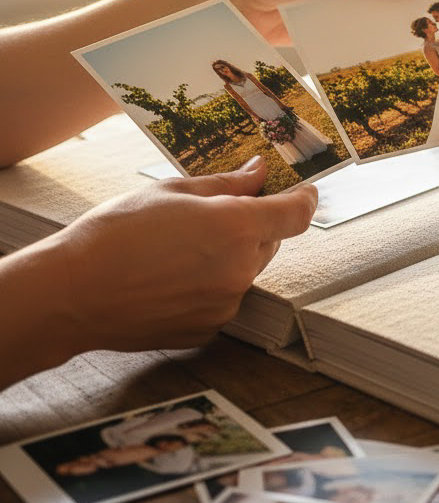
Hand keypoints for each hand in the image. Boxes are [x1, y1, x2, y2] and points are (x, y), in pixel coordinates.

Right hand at [48, 156, 316, 355]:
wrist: (70, 294)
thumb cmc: (115, 233)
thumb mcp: (172, 192)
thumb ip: (227, 184)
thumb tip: (259, 173)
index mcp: (237, 228)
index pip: (297, 214)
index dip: (304, 199)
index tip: (304, 190)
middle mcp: (241, 269)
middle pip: (270, 241)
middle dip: (252, 226)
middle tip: (212, 216)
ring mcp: (227, 303)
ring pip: (245, 271)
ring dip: (228, 257)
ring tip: (177, 250)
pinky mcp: (209, 329)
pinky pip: (223, 298)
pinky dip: (209, 285)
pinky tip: (170, 278)